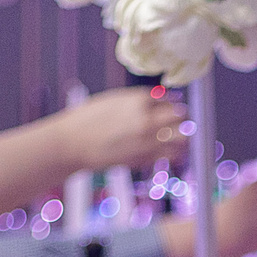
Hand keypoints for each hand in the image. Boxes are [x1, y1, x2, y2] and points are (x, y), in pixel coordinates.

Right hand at [58, 85, 189, 171]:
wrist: (73, 143)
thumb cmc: (88, 119)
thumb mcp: (113, 100)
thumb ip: (136, 100)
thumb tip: (156, 100)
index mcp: (139, 100)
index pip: (171, 99)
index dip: (172, 104)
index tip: (172, 108)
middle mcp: (147, 119)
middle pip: (181, 116)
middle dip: (182, 119)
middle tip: (179, 123)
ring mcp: (148, 140)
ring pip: (183, 137)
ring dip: (183, 137)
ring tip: (178, 138)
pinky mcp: (145, 158)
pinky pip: (172, 155)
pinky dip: (175, 153)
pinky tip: (171, 152)